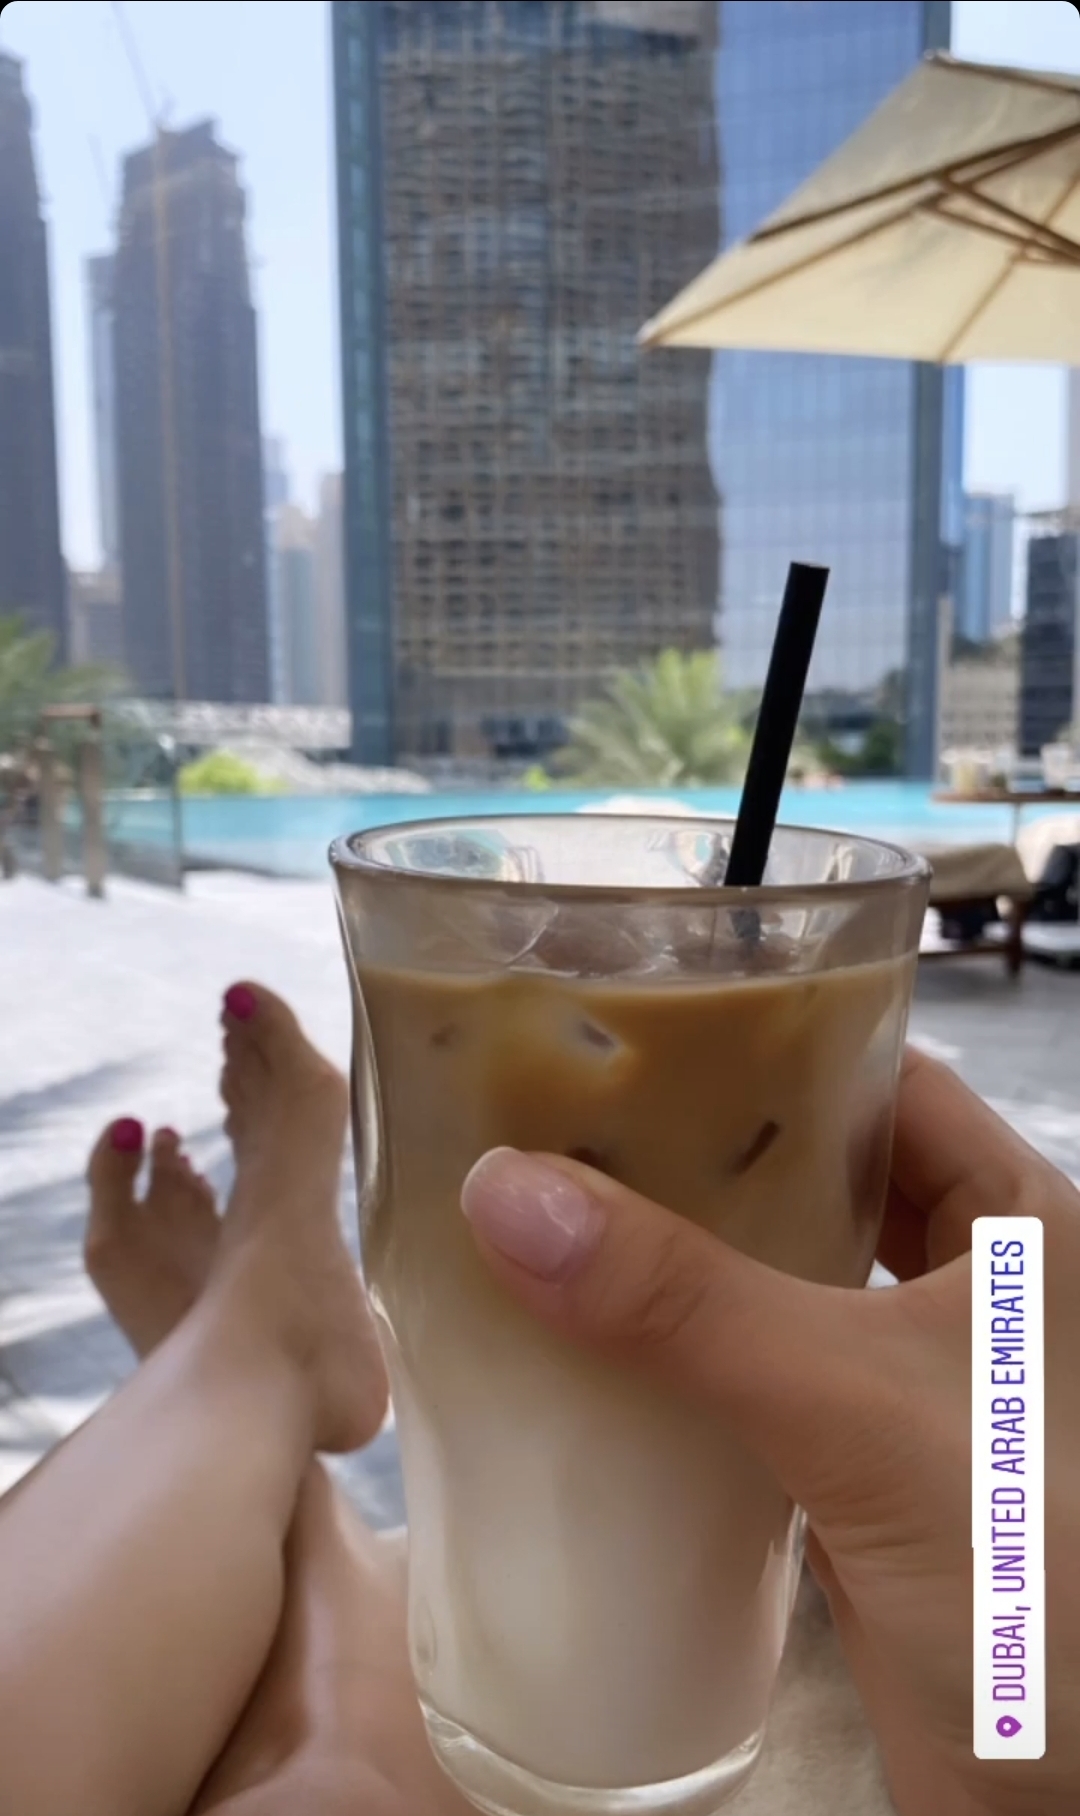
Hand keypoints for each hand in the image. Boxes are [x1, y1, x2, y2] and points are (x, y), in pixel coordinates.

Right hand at [461, 1049, 1079, 1815]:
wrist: (1073, 1815)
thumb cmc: (1029, 1575)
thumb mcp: (858, 1410)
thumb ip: (687, 1305)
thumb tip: (507, 1193)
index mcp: (1024, 1223)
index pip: (883, 1077)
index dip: (769, 1041)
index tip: (634, 1023)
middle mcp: (978, 1287)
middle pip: (821, 1177)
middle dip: (700, 1154)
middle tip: (557, 1117)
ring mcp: (920, 1387)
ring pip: (786, 1283)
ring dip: (685, 1264)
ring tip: (547, 1217)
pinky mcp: (868, 1479)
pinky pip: (763, 1384)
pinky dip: (686, 1364)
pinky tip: (590, 1351)